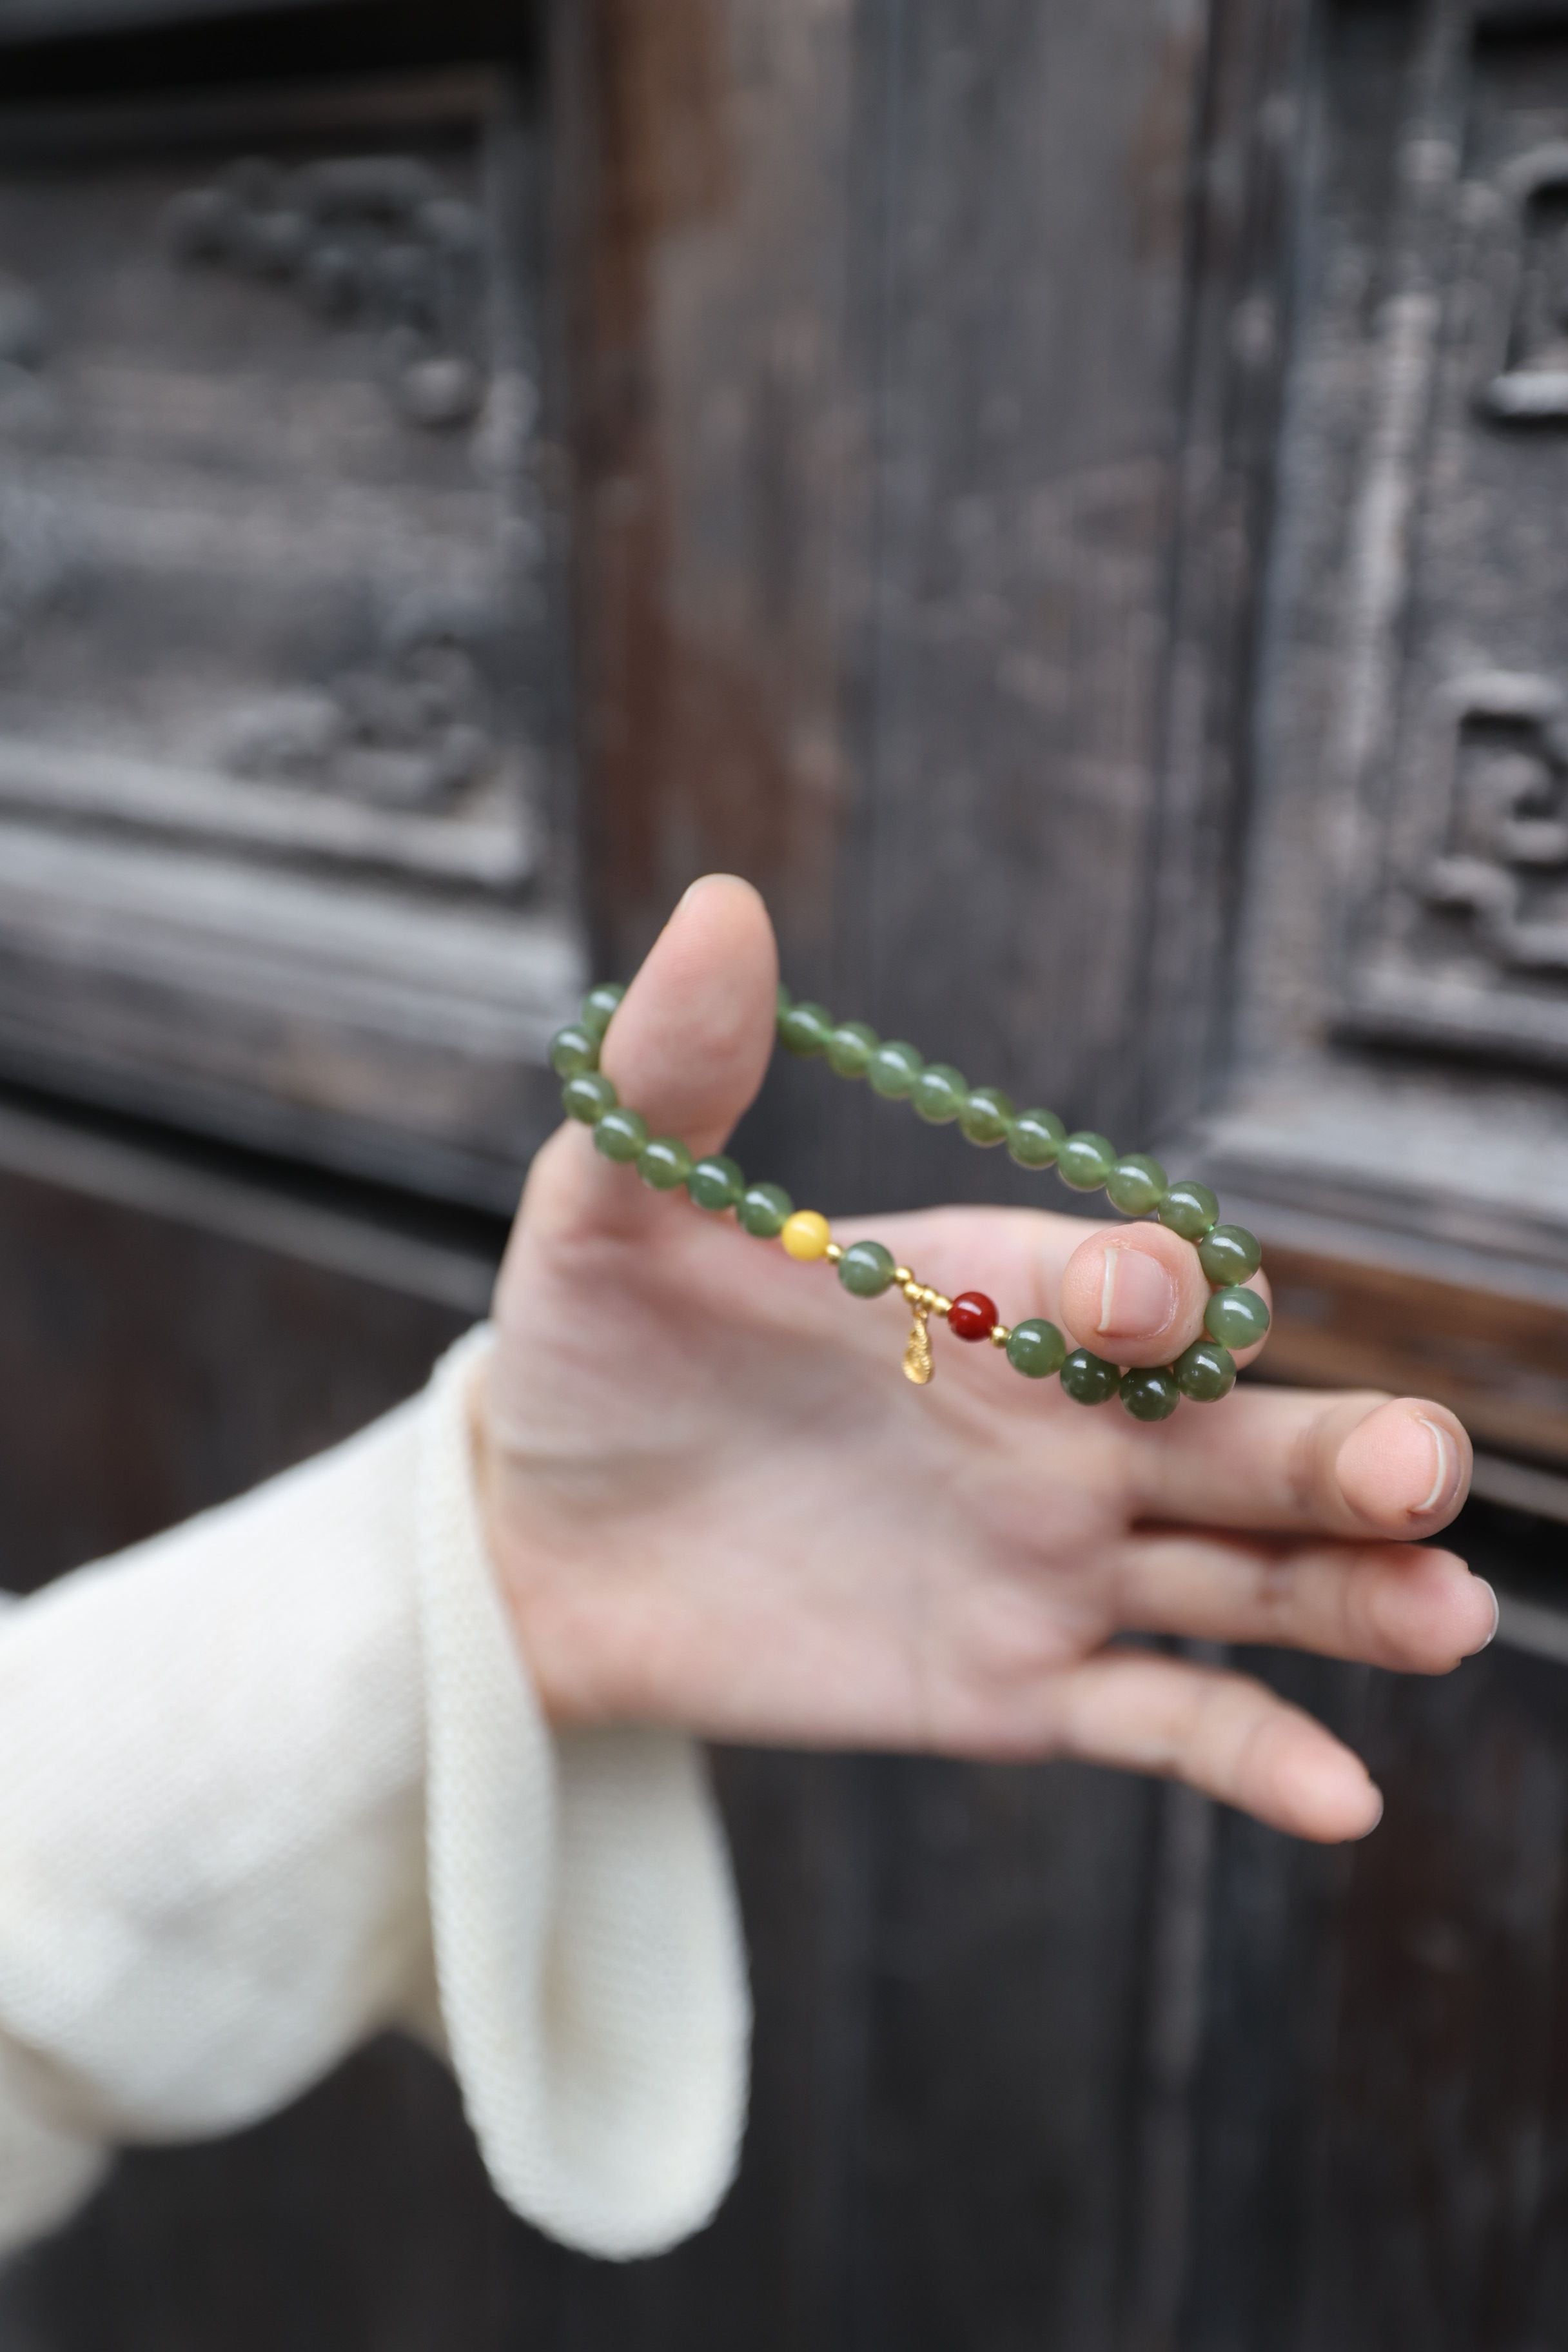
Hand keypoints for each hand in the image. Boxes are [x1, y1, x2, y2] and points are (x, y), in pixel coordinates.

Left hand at [479, 877, 1490, 1841]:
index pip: (1115, 1285)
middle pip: (1233, 1433)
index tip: (1132, 1311)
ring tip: (1451, 1609)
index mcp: (987, 1292)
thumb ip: (676, 1077)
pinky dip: (1256, 1753)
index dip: (1144, 1292)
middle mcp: (1059, 1424)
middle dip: (1331, 1447)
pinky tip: (1345, 1798)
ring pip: (1243, 1574)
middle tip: (1418, 1467)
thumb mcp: (608, 1212)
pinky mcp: (1018, 1685)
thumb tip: (715, 905)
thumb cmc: (588, 1356)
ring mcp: (1053, 1559)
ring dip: (1356, 1592)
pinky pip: (1165, 1718)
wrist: (538, 1545)